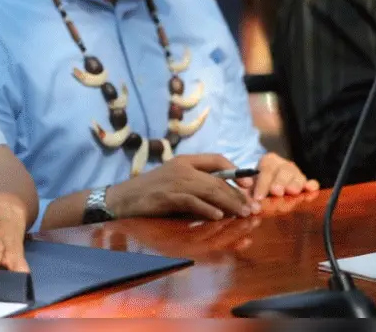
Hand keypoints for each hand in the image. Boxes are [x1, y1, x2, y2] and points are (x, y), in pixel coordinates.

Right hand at [106, 154, 260, 220]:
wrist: (122, 198)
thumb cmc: (149, 191)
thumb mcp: (173, 180)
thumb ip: (195, 182)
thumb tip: (223, 194)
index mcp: (184, 160)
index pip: (217, 159)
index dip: (235, 170)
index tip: (248, 185)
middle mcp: (182, 168)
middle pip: (218, 179)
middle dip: (238, 194)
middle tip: (253, 209)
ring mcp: (175, 181)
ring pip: (211, 190)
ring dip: (230, 204)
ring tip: (243, 214)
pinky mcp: (168, 196)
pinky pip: (193, 202)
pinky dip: (207, 209)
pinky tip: (218, 217)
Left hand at [251, 152, 319, 200]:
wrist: (267, 188)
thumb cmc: (256, 186)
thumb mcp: (249, 185)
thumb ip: (247, 189)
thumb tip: (248, 191)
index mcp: (268, 161)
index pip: (266, 170)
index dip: (262, 184)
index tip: (258, 197)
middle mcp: (284, 165)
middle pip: (285, 170)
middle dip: (280, 181)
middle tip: (276, 192)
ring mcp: (297, 174)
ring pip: (298, 176)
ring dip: (295, 184)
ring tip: (291, 192)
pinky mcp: (306, 184)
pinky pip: (312, 183)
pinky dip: (311, 186)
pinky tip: (310, 189)